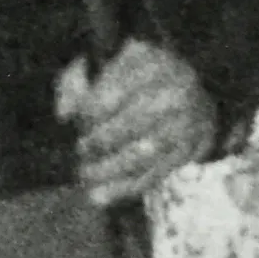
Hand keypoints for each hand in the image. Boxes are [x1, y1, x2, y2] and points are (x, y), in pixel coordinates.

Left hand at [57, 39, 214, 205]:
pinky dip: (126, 188)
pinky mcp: (194, 147)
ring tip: (85, 176)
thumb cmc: (128, 77)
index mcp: (151, 61)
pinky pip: (158, 173)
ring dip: (110, 170)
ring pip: (146, 153)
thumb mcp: (100, 67)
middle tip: (79, 150)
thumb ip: (75, 83)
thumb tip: (64, 115)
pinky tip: (101, 196)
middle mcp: (177, 87)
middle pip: (132, 123)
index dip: (88, 113)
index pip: (114, 91)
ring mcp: (191, 119)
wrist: (183, 88)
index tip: (75, 122)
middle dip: (99, 142)